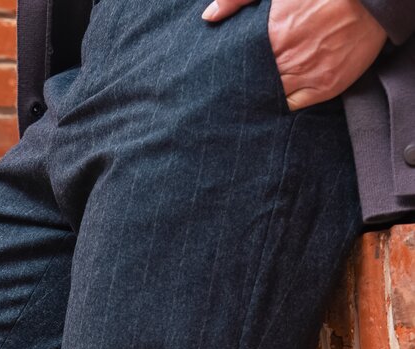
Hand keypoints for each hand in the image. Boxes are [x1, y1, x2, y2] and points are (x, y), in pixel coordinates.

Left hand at [202, 0, 389, 108]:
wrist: (370, 0)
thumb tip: (209, 17)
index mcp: (271, 35)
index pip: (239, 65)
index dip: (229, 74)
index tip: (217, 79)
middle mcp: (286, 60)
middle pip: (253, 85)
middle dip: (241, 90)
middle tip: (224, 99)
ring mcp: (307, 76)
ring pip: (272, 98)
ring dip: (260, 100)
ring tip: (247, 104)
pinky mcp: (325, 87)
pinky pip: (294, 107)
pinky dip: (282, 106)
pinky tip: (273, 104)